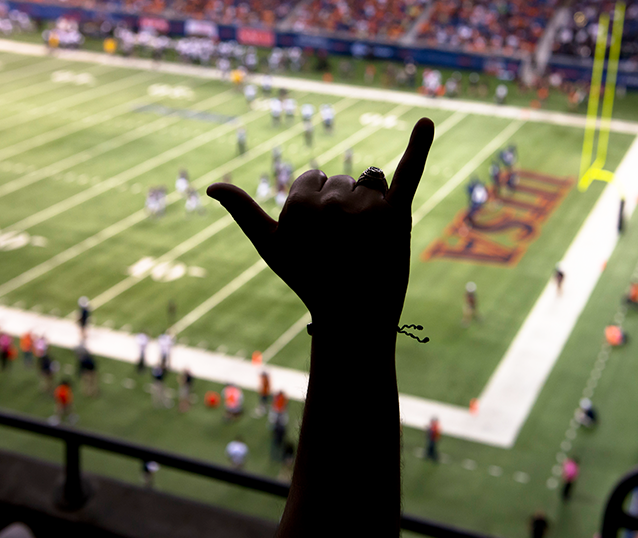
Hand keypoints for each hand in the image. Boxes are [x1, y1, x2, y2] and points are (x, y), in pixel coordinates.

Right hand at [207, 118, 433, 327]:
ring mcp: (367, 207)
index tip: (320, 237)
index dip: (316, 208)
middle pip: (341, 181)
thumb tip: (210, 187)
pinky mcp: (398, 215)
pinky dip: (420, 146)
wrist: (353, 314)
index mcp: (300, 203)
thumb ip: (242, 210)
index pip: (313, 179)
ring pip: (369, 182)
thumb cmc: (307, 278)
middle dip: (342, 207)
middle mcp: (333, 200)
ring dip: (368, 203)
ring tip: (366, 240)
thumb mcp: (269, 246)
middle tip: (344, 245)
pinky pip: (409, 173)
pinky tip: (427, 124)